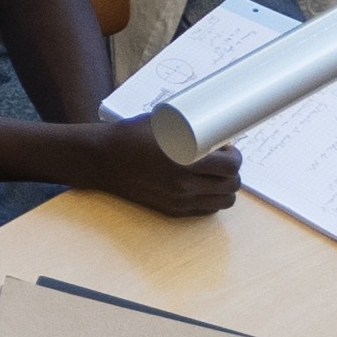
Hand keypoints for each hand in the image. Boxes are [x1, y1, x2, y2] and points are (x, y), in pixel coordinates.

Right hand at [64, 118, 242, 218]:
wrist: (101, 159)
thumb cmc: (128, 136)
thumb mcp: (160, 125)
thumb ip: (188, 131)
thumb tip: (214, 134)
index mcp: (183, 160)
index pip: (229, 167)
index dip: (235, 158)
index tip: (228, 150)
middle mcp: (184, 184)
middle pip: (231, 186)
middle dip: (232, 173)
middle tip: (223, 161)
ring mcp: (180, 200)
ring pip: (223, 201)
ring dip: (225, 188)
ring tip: (214, 176)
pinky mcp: (173, 210)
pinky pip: (207, 210)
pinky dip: (211, 199)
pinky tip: (202, 187)